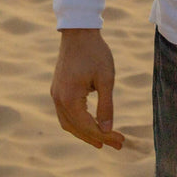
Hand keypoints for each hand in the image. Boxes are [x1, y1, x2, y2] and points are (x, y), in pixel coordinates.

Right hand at [51, 28, 125, 149]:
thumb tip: (107, 130)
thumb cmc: (95, 53)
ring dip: (85, 133)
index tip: (121, 141)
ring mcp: (55, 94)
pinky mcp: (57, 89)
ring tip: (103, 140)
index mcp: (69, 98)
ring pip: (68, 123)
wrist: (78, 32)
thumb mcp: (106, 79)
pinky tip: (90, 124)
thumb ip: (106, 106)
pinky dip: (77, 123)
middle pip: (76, 128)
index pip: (87, 126)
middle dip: (96, 138)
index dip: (104, 136)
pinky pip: (65, 114)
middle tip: (116, 144)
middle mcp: (58, 99)